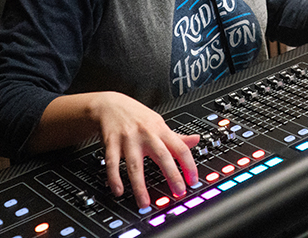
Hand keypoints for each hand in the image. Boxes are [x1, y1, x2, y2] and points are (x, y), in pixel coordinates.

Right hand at [35, 90, 198, 208]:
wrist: (110, 105)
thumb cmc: (137, 117)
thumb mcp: (159, 123)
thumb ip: (176, 137)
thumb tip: (196, 140)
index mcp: (161, 130)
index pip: (180, 148)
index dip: (189, 164)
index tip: (192, 180)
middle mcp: (146, 134)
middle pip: (162, 156)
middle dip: (171, 175)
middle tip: (178, 192)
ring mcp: (128, 139)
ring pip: (135, 164)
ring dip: (139, 185)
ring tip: (144, 202)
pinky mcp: (111, 143)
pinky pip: (112, 163)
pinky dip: (114, 178)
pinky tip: (118, 191)